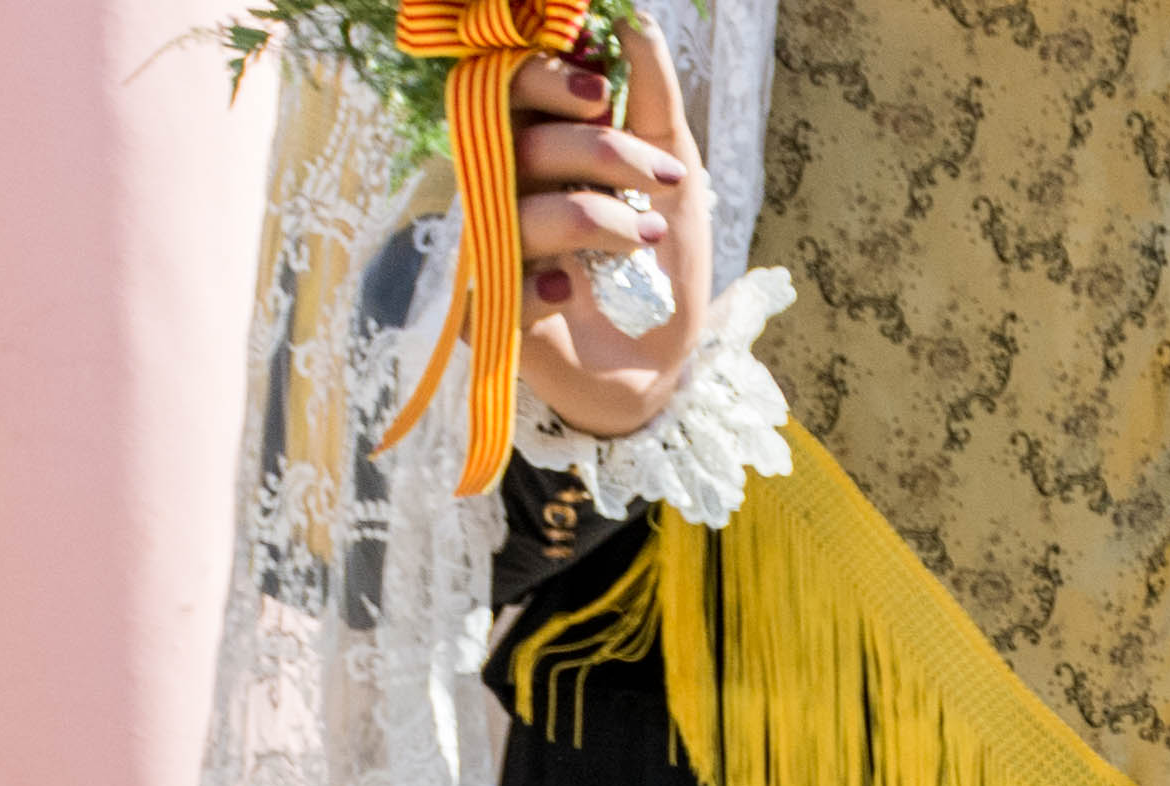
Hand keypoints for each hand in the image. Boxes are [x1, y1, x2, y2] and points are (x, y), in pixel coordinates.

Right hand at [508, 39, 705, 438]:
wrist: (669, 367)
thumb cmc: (665, 268)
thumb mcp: (677, 176)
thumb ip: (655, 99)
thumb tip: (635, 20)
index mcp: (541, 149)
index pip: (511, 89)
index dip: (544, 77)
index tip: (601, 88)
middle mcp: (507, 191)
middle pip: (518, 141)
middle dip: (597, 149)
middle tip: (661, 178)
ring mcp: (495, 250)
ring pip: (521, 208)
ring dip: (597, 219)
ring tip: (648, 242)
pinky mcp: (493, 313)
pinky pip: (501, 285)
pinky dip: (543, 287)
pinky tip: (573, 293)